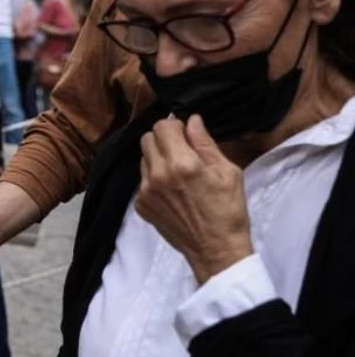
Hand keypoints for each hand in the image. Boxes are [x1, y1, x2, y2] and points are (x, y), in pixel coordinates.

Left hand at [136, 115, 252, 283]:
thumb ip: (205, 143)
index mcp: (182, 164)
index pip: (162, 126)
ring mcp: (145, 191)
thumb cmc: (228, 210)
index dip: (175, 126)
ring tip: (179, 174)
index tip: (186, 135)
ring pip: (143, 158)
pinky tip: (173, 191)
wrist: (215, 249)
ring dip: (158, 158)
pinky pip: (142, 180)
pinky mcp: (140, 205)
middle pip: (147, 138)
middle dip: (164, 139)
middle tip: (182, 152)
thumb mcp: (227, 171)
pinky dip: (154, 178)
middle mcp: (158, 175)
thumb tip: (192, 120)